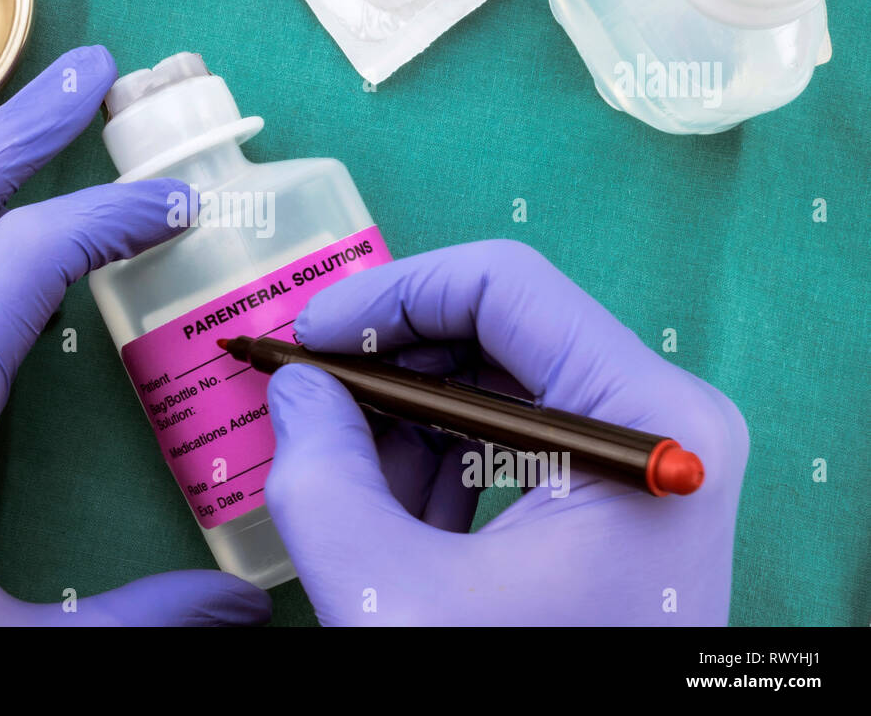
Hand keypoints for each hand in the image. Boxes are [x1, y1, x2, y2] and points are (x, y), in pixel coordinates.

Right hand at [264, 240, 747, 624]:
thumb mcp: (387, 596)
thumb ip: (319, 476)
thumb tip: (294, 387)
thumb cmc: (510, 696)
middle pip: (499, 331)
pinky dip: (441, 464)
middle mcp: (664, 421)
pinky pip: (516, 440)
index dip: (386, 295)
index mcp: (643, 418)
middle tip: (307, 397)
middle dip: (388, 366)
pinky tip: (393, 517)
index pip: (501, 284)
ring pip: (499, 385)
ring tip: (343, 477)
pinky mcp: (622, 497)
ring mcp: (648, 459)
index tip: (306, 337)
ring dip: (406, 422)